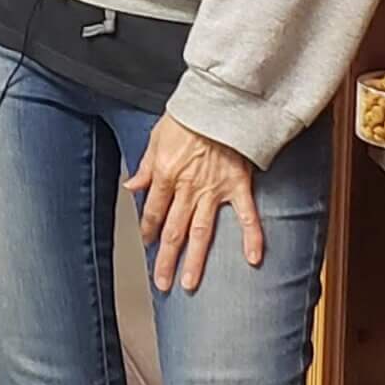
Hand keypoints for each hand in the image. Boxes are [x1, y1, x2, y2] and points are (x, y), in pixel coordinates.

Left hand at [127, 116, 264, 290]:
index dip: (148, 231)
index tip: (147, 245)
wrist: (221, 100)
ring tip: (190, 284)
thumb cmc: (190, 114)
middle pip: (173, 231)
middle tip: (162, 283)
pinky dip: (252, 238)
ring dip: (195, 260)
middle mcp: (188, 188)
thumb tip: (131, 185)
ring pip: (202, 232)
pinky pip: (247, 216)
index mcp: (165, 175)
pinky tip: (254, 259)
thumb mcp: (157, 136)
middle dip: (166, 259)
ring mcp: (214, 190)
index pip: (152, 211)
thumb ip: (145, 166)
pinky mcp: (238, 185)